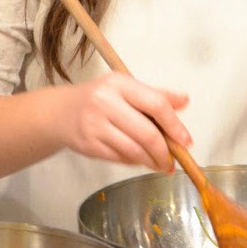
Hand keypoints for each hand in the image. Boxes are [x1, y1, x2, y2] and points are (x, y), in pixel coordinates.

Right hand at [56, 72, 192, 172]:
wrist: (60, 112)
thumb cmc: (99, 97)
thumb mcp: (125, 88)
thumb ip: (155, 95)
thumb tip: (184, 100)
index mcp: (119, 83)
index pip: (155, 103)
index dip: (174, 124)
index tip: (186, 140)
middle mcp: (105, 102)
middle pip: (146, 132)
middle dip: (164, 151)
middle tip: (174, 161)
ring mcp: (95, 125)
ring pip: (134, 150)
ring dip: (152, 161)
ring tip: (161, 164)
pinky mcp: (88, 145)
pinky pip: (120, 158)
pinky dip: (135, 162)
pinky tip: (141, 160)